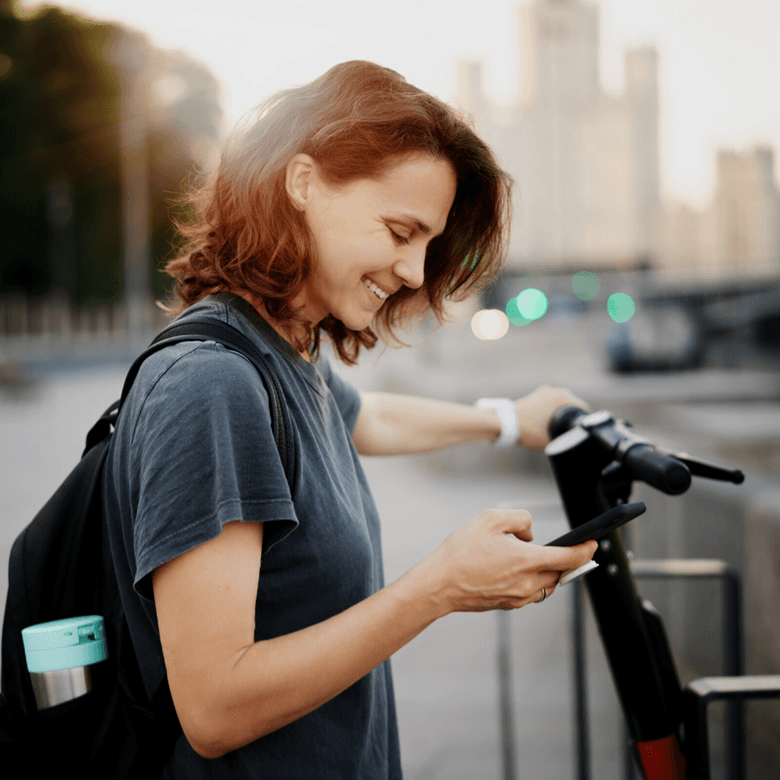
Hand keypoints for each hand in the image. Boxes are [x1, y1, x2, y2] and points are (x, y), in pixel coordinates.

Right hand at [421, 508, 597, 612]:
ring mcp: (518, 597)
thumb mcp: (490, 519)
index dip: (585, 549)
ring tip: (544, 559)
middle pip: (561, 573)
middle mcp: (527, 583)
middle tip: (571, 549)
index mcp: (526, 561)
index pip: (569, 558)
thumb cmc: (461, 552)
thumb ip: (519, 519)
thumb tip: (530, 534)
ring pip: (547, 585)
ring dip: (551, 572)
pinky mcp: (508, 605)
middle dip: (569, 561)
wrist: (439, 584)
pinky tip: (521, 571)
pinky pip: (531, 593)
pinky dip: (534, 582)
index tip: (592, 543)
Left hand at [514, 385, 588, 450]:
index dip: (583, 419)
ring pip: (560, 401)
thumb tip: (571, 443)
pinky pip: (550, 402)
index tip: (581, 428)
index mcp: (562, 397)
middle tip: (570, 428)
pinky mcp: (535, 395)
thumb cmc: (527, 431)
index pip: (582, 406)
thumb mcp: (550, 440)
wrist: (504, 423)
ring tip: (560, 425)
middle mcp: (555, 390)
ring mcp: (544, 391)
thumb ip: (564, 440)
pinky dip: (552, 409)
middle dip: (572, 414)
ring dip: (562, 411)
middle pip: (572, 403)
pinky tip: (549, 420)